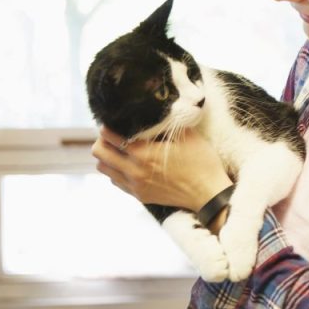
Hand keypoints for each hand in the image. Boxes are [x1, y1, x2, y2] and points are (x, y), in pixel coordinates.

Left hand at [92, 127, 231, 211]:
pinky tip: (129, 164)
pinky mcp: (140, 196)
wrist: (209, 194)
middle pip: (99, 153)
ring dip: (108, 156)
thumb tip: (154, 112)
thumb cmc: (202, 162)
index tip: (114, 120)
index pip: (109, 136)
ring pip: (103, 168)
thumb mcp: (188, 136)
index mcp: (144, 153)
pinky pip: (116, 181)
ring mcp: (136, 185)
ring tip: (119, 149)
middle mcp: (134, 171)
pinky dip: (116, 170)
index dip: (108, 125)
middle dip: (103, 140)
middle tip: (114, 134)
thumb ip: (167, 123)